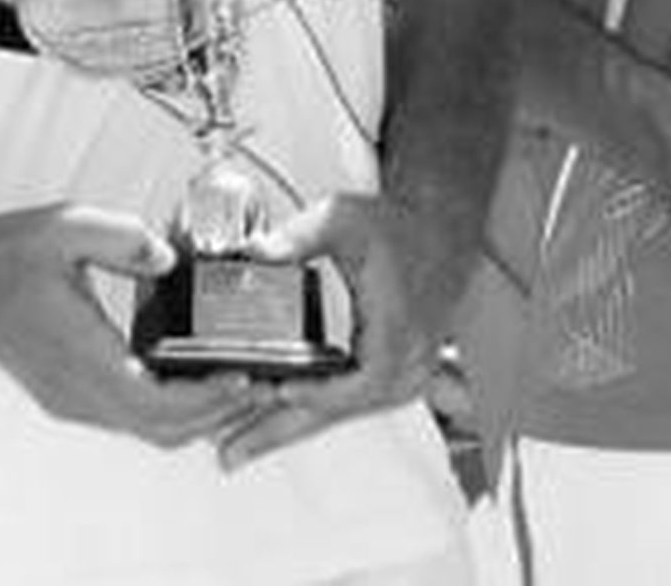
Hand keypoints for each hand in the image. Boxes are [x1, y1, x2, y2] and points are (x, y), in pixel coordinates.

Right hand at [0, 203, 257, 446]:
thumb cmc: (7, 254)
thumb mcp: (70, 226)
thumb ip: (126, 239)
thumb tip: (170, 258)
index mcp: (82, 359)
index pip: (158, 405)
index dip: (208, 400)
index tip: (247, 378)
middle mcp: (78, 393)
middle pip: (161, 429)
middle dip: (216, 413)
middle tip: (262, 382)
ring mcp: (71, 400)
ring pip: (146, 428)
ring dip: (194, 415)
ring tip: (237, 377)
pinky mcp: (67, 395)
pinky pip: (129, 416)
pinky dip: (168, 407)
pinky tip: (190, 373)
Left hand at [213, 192, 437, 467]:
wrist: (438, 229)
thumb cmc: (398, 227)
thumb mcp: (345, 220)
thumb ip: (299, 237)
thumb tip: (257, 253)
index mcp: (398, 328)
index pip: (359, 382)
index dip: (316, 393)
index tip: (275, 393)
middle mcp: (408, 360)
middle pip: (340, 409)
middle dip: (282, 431)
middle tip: (231, 451)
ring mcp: (406, 372)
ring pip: (342, 411)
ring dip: (293, 426)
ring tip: (242, 444)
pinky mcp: (398, 374)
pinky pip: (350, 401)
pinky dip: (313, 410)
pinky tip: (279, 417)